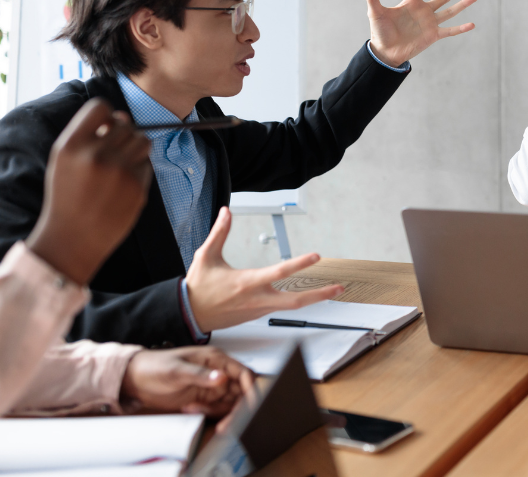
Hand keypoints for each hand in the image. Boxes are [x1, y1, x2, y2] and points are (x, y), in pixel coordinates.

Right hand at [26, 99, 151, 285]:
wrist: (73, 238)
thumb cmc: (68, 196)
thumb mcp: (64, 161)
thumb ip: (89, 135)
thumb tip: (122, 117)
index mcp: (71, 145)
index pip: (100, 107)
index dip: (106, 115)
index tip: (104, 127)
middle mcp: (96, 155)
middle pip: (126, 125)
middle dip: (122, 134)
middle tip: (112, 152)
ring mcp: (119, 172)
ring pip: (143, 141)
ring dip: (135, 147)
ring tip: (120, 163)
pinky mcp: (137, 188)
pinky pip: (147, 164)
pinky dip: (138, 170)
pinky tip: (122, 184)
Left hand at [121, 346, 252, 416]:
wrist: (136, 379)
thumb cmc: (154, 366)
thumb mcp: (176, 370)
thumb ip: (200, 374)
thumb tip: (221, 378)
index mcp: (216, 359)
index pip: (243, 374)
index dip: (251, 389)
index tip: (251, 404)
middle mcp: (218, 373)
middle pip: (241, 392)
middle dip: (237, 408)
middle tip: (227, 421)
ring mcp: (212, 387)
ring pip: (230, 404)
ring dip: (219, 412)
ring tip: (196, 410)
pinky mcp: (205, 399)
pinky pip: (217, 409)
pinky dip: (208, 413)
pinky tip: (191, 409)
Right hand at [184, 207, 343, 332]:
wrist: (188, 314)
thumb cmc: (198, 287)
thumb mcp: (206, 256)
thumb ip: (219, 232)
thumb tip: (226, 211)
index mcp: (247, 282)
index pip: (280, 272)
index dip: (300, 263)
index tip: (316, 256)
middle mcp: (257, 298)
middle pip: (296, 301)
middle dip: (320, 295)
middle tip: (339, 288)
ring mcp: (259, 309)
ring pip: (292, 306)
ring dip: (313, 298)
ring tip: (332, 291)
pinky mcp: (257, 315)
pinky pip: (281, 308)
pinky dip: (296, 301)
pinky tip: (307, 295)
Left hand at [366, 0, 476, 66]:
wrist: (386, 52)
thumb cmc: (380, 32)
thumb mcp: (375, 13)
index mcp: (412, 2)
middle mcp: (424, 11)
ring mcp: (430, 23)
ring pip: (450, 11)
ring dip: (462, 4)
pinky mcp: (433, 36)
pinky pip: (450, 31)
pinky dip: (461, 28)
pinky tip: (472, 24)